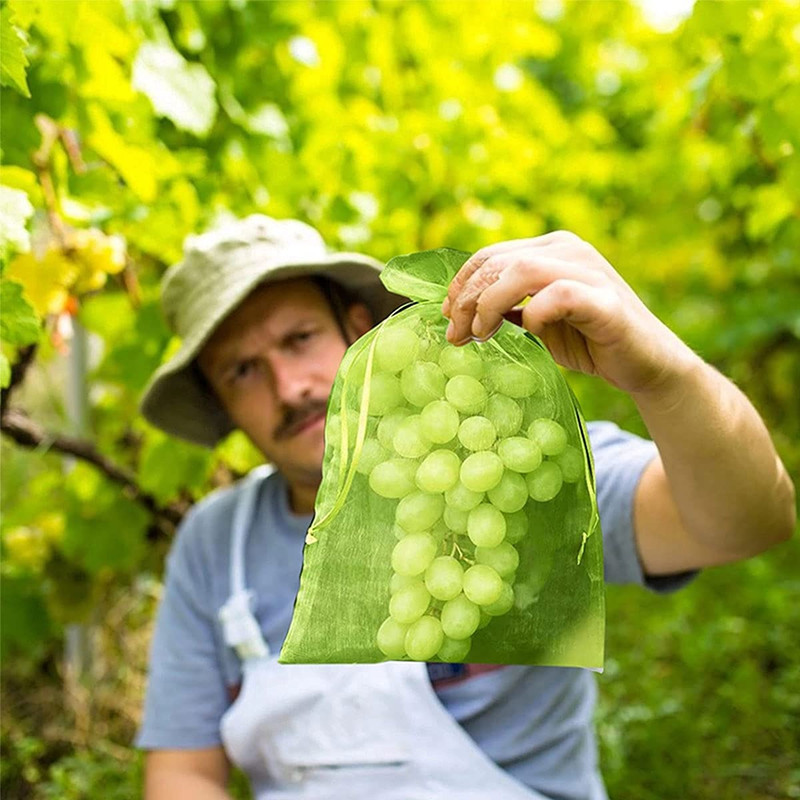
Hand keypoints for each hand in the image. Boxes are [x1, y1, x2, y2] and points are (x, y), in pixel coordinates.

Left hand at [442, 231, 698, 396]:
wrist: (645, 364)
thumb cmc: (588, 340)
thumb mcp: (537, 320)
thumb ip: (507, 307)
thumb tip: (458, 312)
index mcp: (550, 248)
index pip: (491, 254)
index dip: (461, 284)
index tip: (445, 315)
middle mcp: (569, 250)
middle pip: (498, 262)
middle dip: (466, 299)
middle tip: (455, 335)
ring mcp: (590, 271)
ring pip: (521, 271)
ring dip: (489, 305)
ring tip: (480, 334)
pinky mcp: (605, 300)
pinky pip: (558, 296)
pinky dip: (536, 315)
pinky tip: (531, 333)